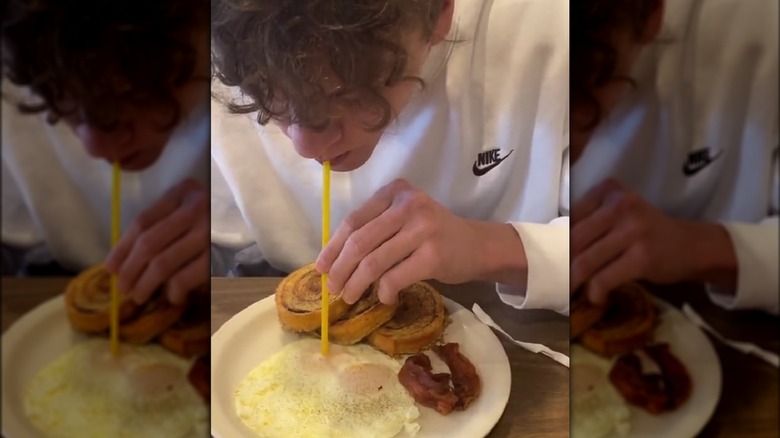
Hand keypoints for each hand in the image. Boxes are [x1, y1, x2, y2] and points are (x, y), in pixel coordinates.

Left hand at [105, 178, 208, 304]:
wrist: (260, 222)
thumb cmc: (216, 218)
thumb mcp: (189, 207)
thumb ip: (162, 222)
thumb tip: (122, 259)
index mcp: (183, 192)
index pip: (143, 221)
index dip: (122, 247)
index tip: (110, 268)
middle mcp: (196, 209)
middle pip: (149, 243)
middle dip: (130, 270)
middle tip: (123, 289)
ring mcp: (208, 232)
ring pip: (163, 263)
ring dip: (145, 284)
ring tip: (139, 296)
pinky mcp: (218, 255)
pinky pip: (185, 277)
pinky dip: (173, 290)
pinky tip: (172, 296)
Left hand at [316, 179, 515, 304]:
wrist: (478, 246)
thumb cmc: (434, 235)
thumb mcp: (404, 219)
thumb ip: (375, 229)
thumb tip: (333, 261)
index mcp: (395, 191)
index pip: (354, 220)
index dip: (333, 247)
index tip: (321, 268)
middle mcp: (408, 204)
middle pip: (360, 241)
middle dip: (341, 269)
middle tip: (334, 288)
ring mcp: (423, 228)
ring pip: (374, 262)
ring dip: (357, 284)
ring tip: (350, 297)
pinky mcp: (433, 255)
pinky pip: (395, 277)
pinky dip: (384, 292)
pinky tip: (385, 297)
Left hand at [571, 179, 735, 303]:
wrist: (691, 245)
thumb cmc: (646, 232)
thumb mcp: (619, 212)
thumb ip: (591, 220)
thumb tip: (553, 248)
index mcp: (609, 190)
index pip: (570, 218)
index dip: (558, 243)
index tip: (555, 260)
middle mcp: (620, 205)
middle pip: (573, 241)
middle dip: (562, 265)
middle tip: (559, 280)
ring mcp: (633, 230)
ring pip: (585, 261)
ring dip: (574, 283)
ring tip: (573, 291)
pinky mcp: (642, 256)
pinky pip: (604, 279)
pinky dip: (595, 293)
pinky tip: (597, 298)